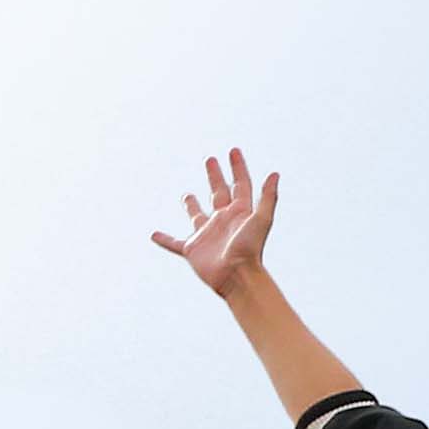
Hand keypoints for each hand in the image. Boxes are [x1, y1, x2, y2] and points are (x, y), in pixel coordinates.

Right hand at [152, 150, 280, 293]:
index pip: (240, 184)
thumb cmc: (250, 250)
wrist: (238, 277)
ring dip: (191, 205)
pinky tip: (154, 235)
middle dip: (215, 176)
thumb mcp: (261, 220)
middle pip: (218, 193)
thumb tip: (275, 173)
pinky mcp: (193, 249)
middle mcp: (223, 221)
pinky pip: (175, 243)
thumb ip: (268, 197)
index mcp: (240, 213)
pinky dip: (164, 239)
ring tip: (186, 196)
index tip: (233, 151)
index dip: (238, 167)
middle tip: (210, 160)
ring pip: (197, 215)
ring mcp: (207, 234)